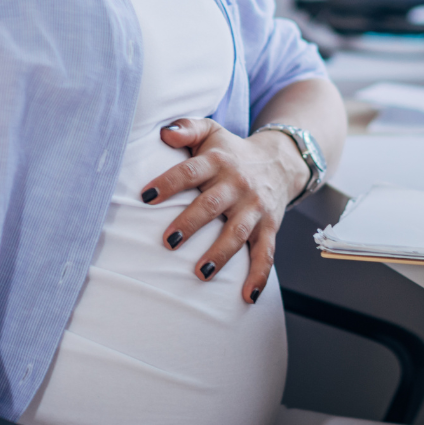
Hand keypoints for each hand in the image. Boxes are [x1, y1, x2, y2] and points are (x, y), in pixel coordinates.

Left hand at [140, 118, 309, 303]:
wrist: (278, 161)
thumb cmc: (230, 150)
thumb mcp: (210, 131)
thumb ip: (186, 128)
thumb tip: (164, 133)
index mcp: (217, 161)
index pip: (189, 171)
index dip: (168, 183)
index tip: (145, 197)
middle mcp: (237, 184)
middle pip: (212, 204)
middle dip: (190, 223)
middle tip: (167, 241)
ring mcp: (255, 208)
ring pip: (238, 232)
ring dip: (220, 254)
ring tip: (201, 273)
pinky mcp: (270, 227)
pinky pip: (266, 253)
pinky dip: (259, 276)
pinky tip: (247, 297)